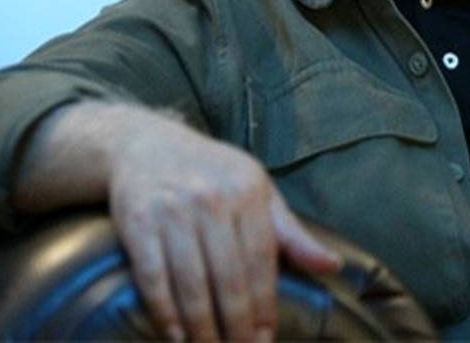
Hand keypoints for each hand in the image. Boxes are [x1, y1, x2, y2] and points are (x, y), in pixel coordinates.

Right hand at [107, 113, 339, 341]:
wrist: (145, 146)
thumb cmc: (212, 174)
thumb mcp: (258, 191)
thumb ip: (291, 233)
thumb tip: (332, 266)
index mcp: (247, 192)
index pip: (262, 259)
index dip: (265, 304)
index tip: (266, 337)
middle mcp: (211, 200)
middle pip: (228, 276)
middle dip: (237, 323)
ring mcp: (173, 211)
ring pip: (192, 282)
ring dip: (202, 326)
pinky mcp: (138, 222)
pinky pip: (154, 276)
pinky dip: (164, 311)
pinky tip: (175, 335)